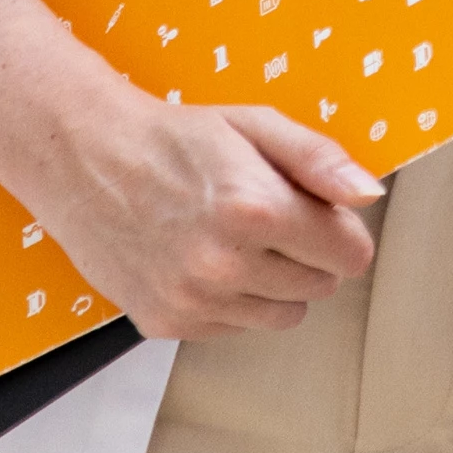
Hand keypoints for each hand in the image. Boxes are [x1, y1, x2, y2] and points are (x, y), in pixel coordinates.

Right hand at [42, 89, 384, 337]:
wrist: (83, 158)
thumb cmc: (172, 138)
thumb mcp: (255, 125)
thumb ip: (320, 160)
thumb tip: (369, 195)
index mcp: (256, 210)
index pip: (350, 255)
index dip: (340, 230)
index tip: (317, 212)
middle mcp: (224, 264)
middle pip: (320, 287)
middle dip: (308, 253)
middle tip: (268, 218)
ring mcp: (192, 300)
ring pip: (282, 315)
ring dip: (274, 283)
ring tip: (236, 240)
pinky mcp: (165, 322)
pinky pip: (234, 328)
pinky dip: (231, 301)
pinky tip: (202, 259)